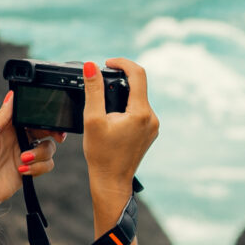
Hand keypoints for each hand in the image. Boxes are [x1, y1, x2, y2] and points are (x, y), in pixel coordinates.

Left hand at [0, 91, 57, 217]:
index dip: (41, 114)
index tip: (48, 118)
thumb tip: (10, 98)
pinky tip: (23, 171)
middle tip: (57, 137)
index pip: (28, 114)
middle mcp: (15, 139)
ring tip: (23, 160)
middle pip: (44, 128)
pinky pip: (45, 165)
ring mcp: (22, 155)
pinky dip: (39, 167)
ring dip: (41, 153)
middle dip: (53, 131)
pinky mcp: (26, 171)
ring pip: (48, 147)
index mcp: (4, 126)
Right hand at [81, 57, 156, 218]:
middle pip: (139, 86)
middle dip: (121, 79)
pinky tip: (114, 115)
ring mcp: (153, 126)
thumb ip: (93, 90)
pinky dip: (128, 106)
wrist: (111, 181)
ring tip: (104, 100)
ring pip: (139, 99)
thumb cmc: (101, 154)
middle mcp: (152, 118)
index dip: (122, 63)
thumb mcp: (92, 119)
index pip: (138, 74)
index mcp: (141, 112)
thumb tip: (91, 66)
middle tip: (101, 80)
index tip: (108, 63)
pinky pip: (141, 111)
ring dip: (123, 94)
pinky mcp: (150, 132)